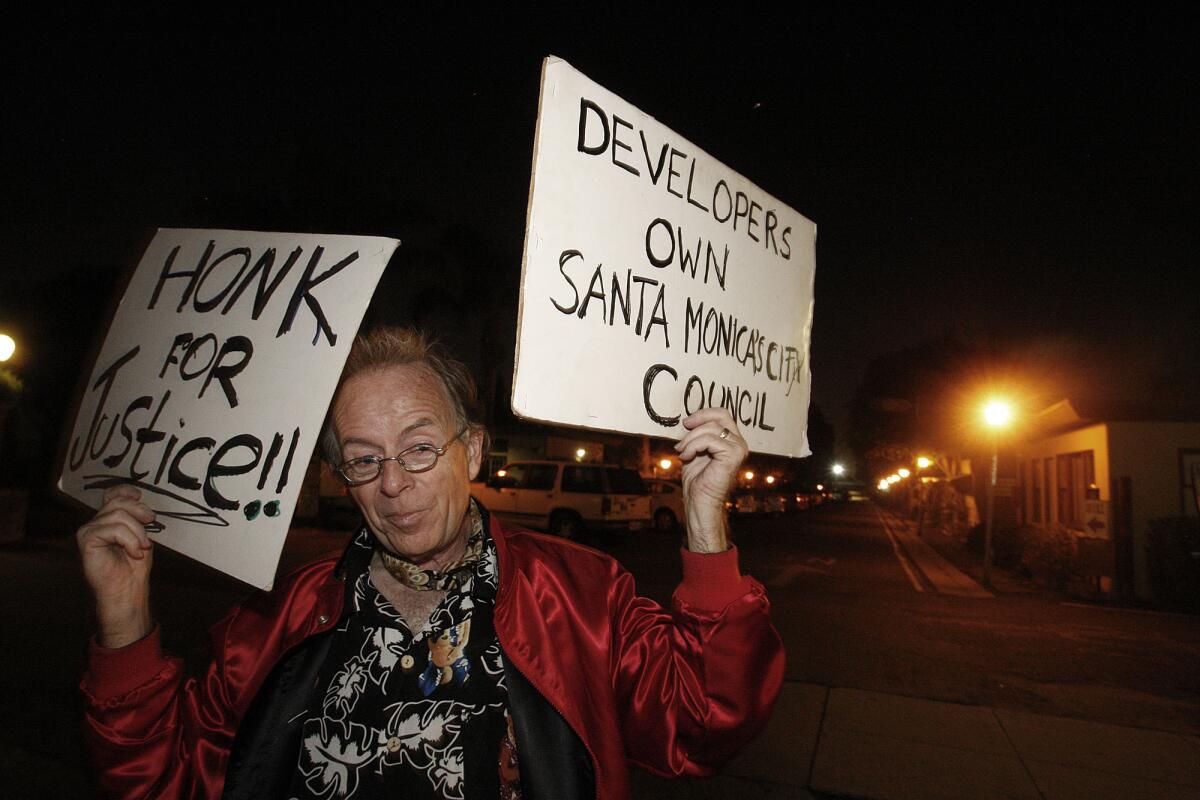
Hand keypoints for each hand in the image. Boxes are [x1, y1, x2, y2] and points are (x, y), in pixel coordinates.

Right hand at [76, 485, 155, 647]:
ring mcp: (89, 531)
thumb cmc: (134, 567)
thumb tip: (141, 503)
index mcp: (108, 521)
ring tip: (141, 548)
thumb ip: (137, 519)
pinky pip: (113, 529)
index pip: (111, 495)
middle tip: (151, 523)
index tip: (139, 495)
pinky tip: (134, 553)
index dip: (125, 491)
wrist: (126, 590)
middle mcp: (96, 523)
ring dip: (137, 532)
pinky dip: (130, 540)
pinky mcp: (87, 540)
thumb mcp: (141, 536)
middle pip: (118, 502)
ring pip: (118, 515)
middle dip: (139, 512)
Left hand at [674, 408, 747, 552]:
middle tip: (682, 440)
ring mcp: (739, 449)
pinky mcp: (733, 456)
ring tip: (682, 452)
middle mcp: (739, 443)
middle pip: (719, 417)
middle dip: (696, 425)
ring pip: (711, 429)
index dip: (703, 413)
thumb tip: (689, 419)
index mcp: (732, 440)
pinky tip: (686, 457)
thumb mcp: (695, 450)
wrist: (699, 501)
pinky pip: (709, 440)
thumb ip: (697, 435)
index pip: (722, 414)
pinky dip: (693, 446)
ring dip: (690, 440)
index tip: (687, 422)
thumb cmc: (697, 479)